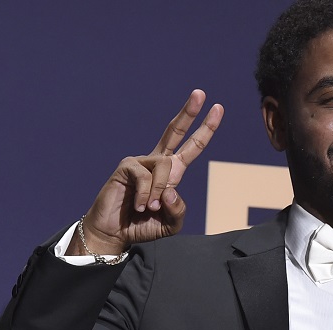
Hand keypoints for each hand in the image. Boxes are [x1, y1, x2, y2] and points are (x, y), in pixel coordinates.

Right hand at [69, 89, 223, 254]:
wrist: (114, 233)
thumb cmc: (142, 225)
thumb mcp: (170, 223)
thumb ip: (178, 209)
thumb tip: (171, 188)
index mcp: (172, 173)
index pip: (192, 147)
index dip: (206, 129)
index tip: (218, 108)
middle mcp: (157, 162)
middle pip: (175, 132)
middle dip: (189, 112)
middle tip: (200, 93)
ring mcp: (141, 162)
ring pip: (166, 165)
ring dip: (160, 192)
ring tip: (149, 208)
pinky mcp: (126, 166)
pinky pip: (146, 176)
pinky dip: (146, 195)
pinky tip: (139, 206)